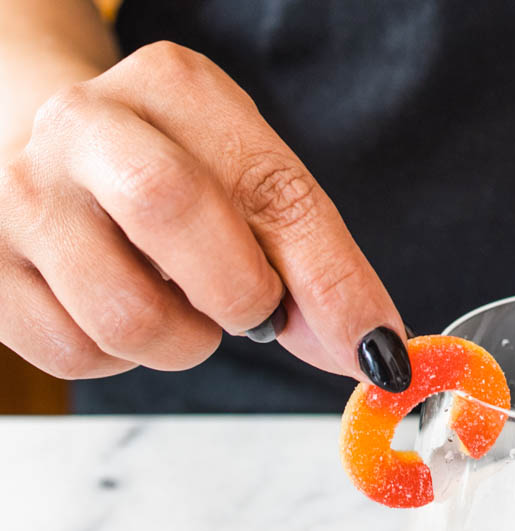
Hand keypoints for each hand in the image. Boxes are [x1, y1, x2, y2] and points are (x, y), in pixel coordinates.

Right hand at [0, 42, 410, 390]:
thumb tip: (372, 352)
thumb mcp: (255, 190)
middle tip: (251, 308)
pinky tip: (120, 306)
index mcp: (175, 88)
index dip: (334, 281)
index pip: (273, 188)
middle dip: (239, 293)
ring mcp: (23, 196)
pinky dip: (122, 356)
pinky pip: (78, 353)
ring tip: (177, 300)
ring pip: (126, 315)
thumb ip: (317, 268)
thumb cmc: (176, 176)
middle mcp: (85, 124)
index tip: (376, 349)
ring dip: (183, 340)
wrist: (57, 160)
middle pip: (172, 210)